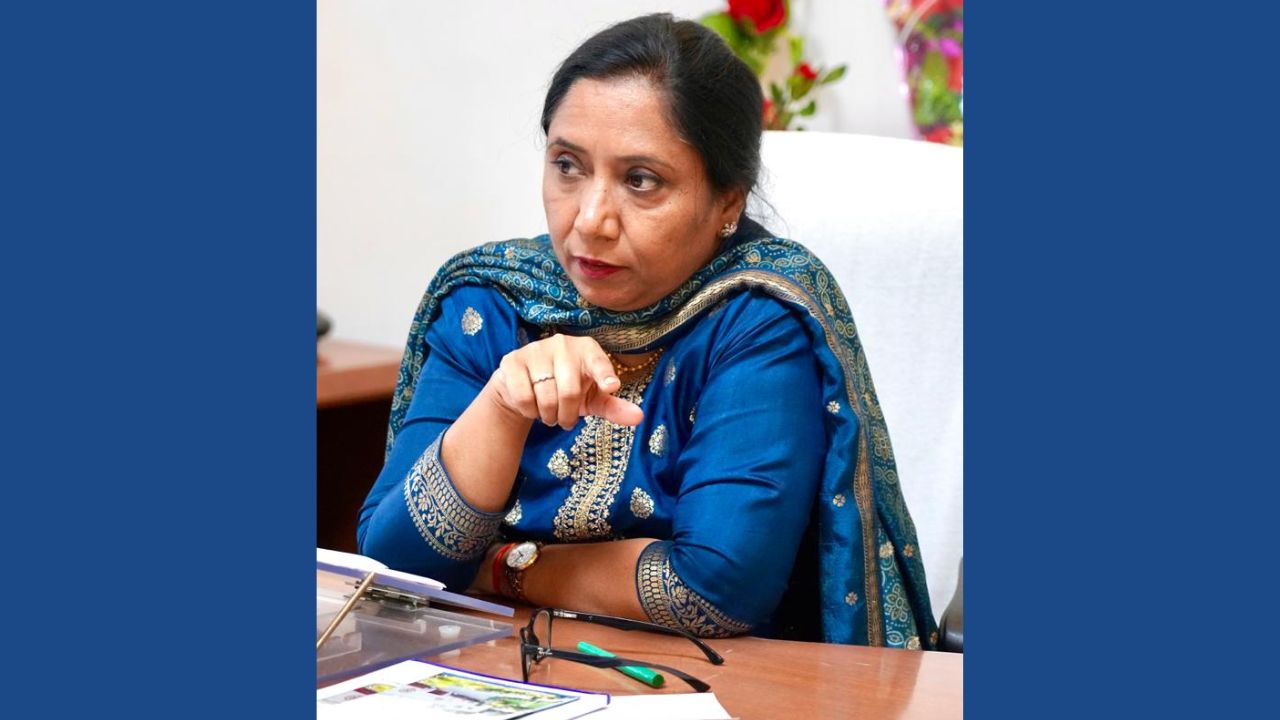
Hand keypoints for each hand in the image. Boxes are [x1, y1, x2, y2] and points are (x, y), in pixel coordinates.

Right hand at [487, 333, 643, 428]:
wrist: (525, 388)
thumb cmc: (567, 391)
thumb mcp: (592, 400)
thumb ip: (614, 407)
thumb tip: (639, 417)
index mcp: (586, 349)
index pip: (597, 361)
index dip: (604, 373)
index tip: (611, 386)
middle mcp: (562, 344)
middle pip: (569, 391)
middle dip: (568, 415)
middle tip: (565, 421)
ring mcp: (535, 350)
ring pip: (545, 397)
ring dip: (548, 415)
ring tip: (549, 414)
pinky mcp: (512, 361)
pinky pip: (524, 397)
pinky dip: (529, 410)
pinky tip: (531, 406)